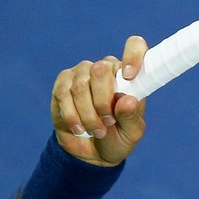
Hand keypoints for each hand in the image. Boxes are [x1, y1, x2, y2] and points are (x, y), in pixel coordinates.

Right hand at [50, 36, 147, 165]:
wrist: (92, 152)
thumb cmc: (118, 137)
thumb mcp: (131, 132)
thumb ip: (131, 116)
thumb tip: (127, 100)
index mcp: (129, 74)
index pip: (135, 46)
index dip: (132, 55)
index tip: (130, 76)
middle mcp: (106, 68)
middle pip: (101, 69)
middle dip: (103, 101)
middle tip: (108, 122)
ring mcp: (83, 73)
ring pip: (81, 85)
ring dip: (88, 114)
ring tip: (97, 131)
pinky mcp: (63, 84)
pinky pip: (64, 93)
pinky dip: (72, 115)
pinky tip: (79, 128)